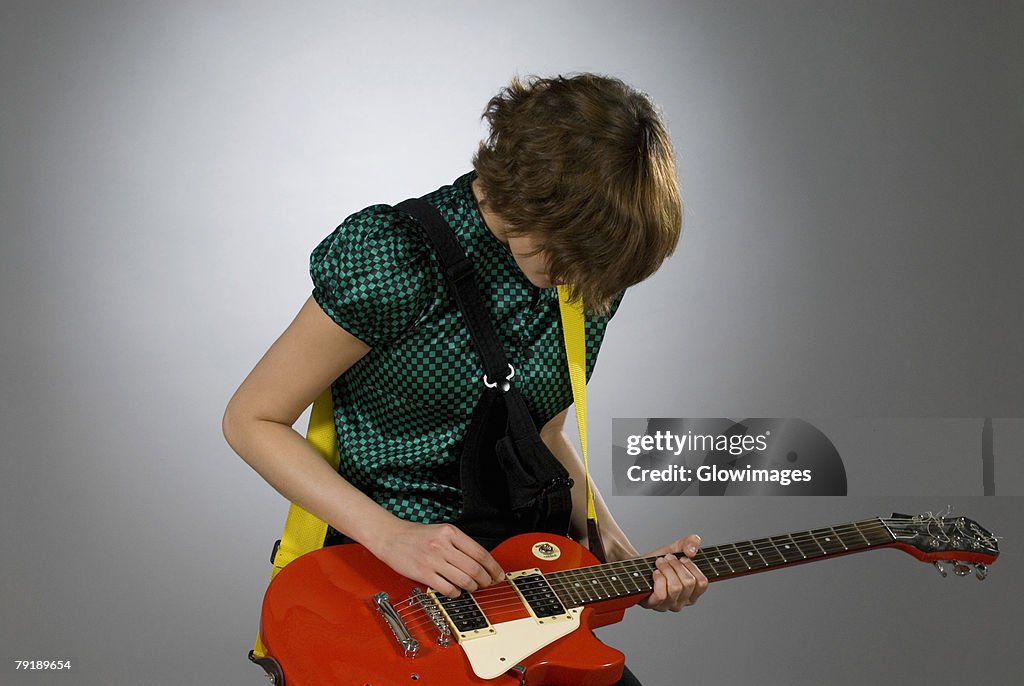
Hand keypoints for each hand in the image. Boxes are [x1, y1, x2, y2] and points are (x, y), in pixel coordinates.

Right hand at [367, 520, 504, 597]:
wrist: (390, 537)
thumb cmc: (415, 535)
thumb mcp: (441, 531)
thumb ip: (459, 544)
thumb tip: (480, 562)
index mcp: (450, 532)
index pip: (480, 553)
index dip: (493, 567)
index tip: (498, 575)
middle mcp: (443, 545)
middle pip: (475, 568)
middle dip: (485, 580)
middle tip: (487, 584)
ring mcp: (433, 560)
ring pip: (464, 580)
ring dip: (472, 587)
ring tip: (472, 588)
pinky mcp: (424, 574)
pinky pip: (447, 588)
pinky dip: (456, 593)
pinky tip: (456, 591)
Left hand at [639, 534, 707, 611]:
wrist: (637, 566)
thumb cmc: (659, 560)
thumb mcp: (677, 548)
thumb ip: (690, 542)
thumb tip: (692, 551)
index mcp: (692, 592)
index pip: (702, 583)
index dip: (692, 566)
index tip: (682, 558)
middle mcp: (682, 602)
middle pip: (688, 583)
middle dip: (676, 565)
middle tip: (667, 558)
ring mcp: (668, 605)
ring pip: (675, 588)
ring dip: (666, 569)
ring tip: (659, 563)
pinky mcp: (654, 605)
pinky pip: (661, 595)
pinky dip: (658, 579)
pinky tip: (655, 573)